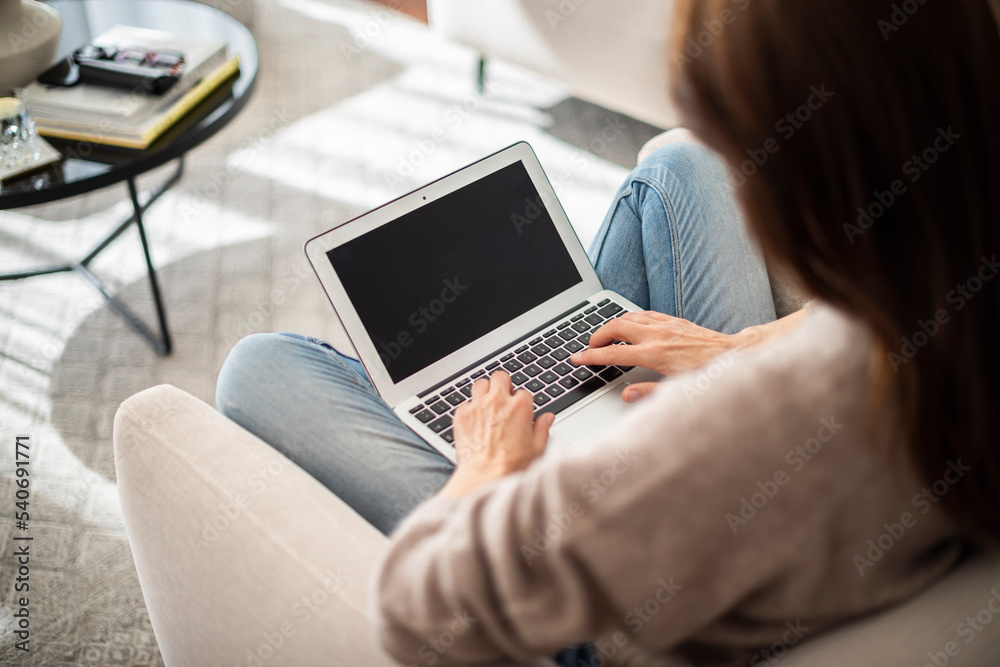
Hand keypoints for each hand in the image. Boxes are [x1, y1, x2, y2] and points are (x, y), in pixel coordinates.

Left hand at [439, 371, 554, 497]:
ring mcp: (478, 406)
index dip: (523, 402)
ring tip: (487, 404)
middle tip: (503, 398)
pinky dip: (469, 409)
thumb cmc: (511, 467)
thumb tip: (547, 418)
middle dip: (503, 385)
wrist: (484, 478)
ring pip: (480, 383)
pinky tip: (474, 421)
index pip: (524, 391)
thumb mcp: (537, 449)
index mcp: (520, 406)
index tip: (521, 411)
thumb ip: (543, 429)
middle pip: (500, 377)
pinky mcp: (461, 415)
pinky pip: (465, 403)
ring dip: (484, 391)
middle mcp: (498, 401)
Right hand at [570, 311, 741, 402]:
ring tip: (604, 336)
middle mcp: (657, 335)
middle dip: (596, 336)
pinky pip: (644, 314)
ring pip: (628, 317)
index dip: (591, 356)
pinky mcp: (673, 320)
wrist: (734, 354)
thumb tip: (626, 395)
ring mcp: (665, 325)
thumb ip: (649, 392)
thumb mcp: (678, 390)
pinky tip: (629, 326)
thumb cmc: (708, 374)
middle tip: (589, 347)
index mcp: (654, 354)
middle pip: (615, 328)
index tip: (577, 358)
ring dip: (612, 325)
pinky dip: (630, 319)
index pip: (613, 354)